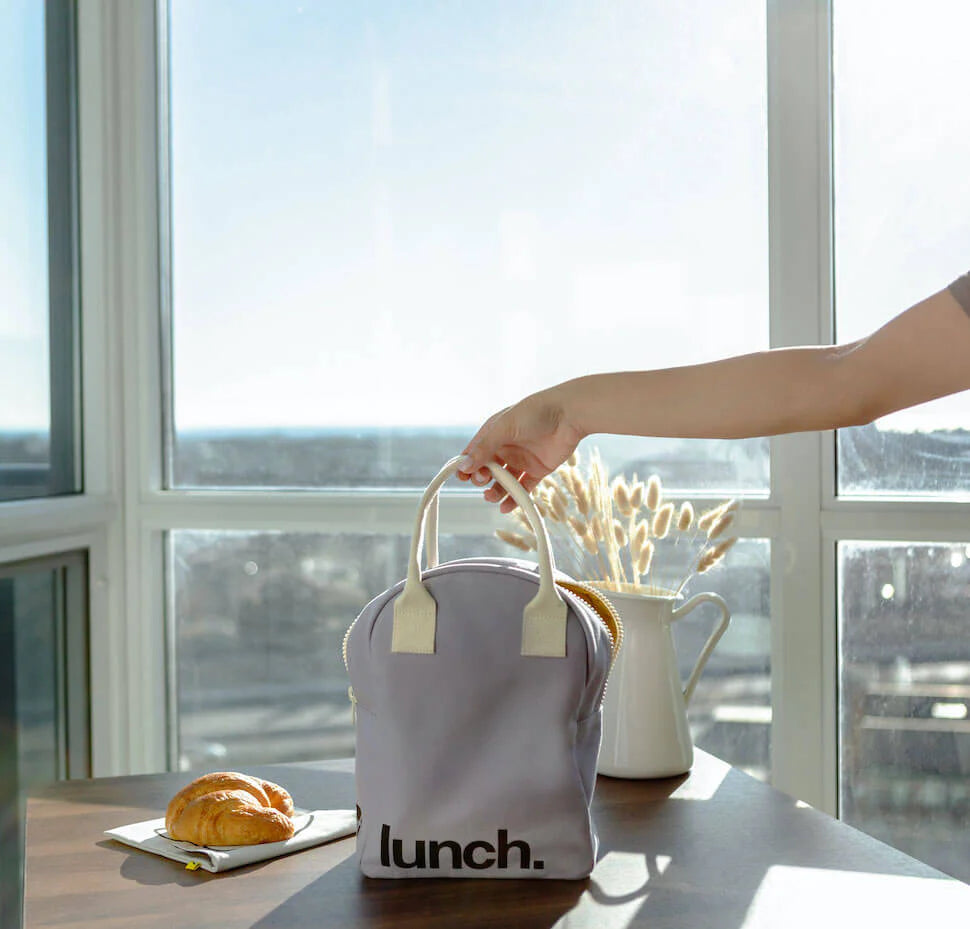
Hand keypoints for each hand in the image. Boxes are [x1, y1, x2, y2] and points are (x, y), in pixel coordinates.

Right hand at [456, 385, 584, 511]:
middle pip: (486, 469)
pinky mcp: (537, 470)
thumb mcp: (505, 427)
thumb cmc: (535, 412)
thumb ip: (484, 447)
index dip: (465, 465)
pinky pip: (523, 488)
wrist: (569, 415)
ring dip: (495, 492)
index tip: (462, 477)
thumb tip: (464, 466)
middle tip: (484, 480)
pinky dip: (514, 499)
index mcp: (494, 433)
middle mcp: (506, 447)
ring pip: (503, 482)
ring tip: (491, 498)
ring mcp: (521, 460)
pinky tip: (506, 507)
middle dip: (481, 478)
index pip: (474, 452)